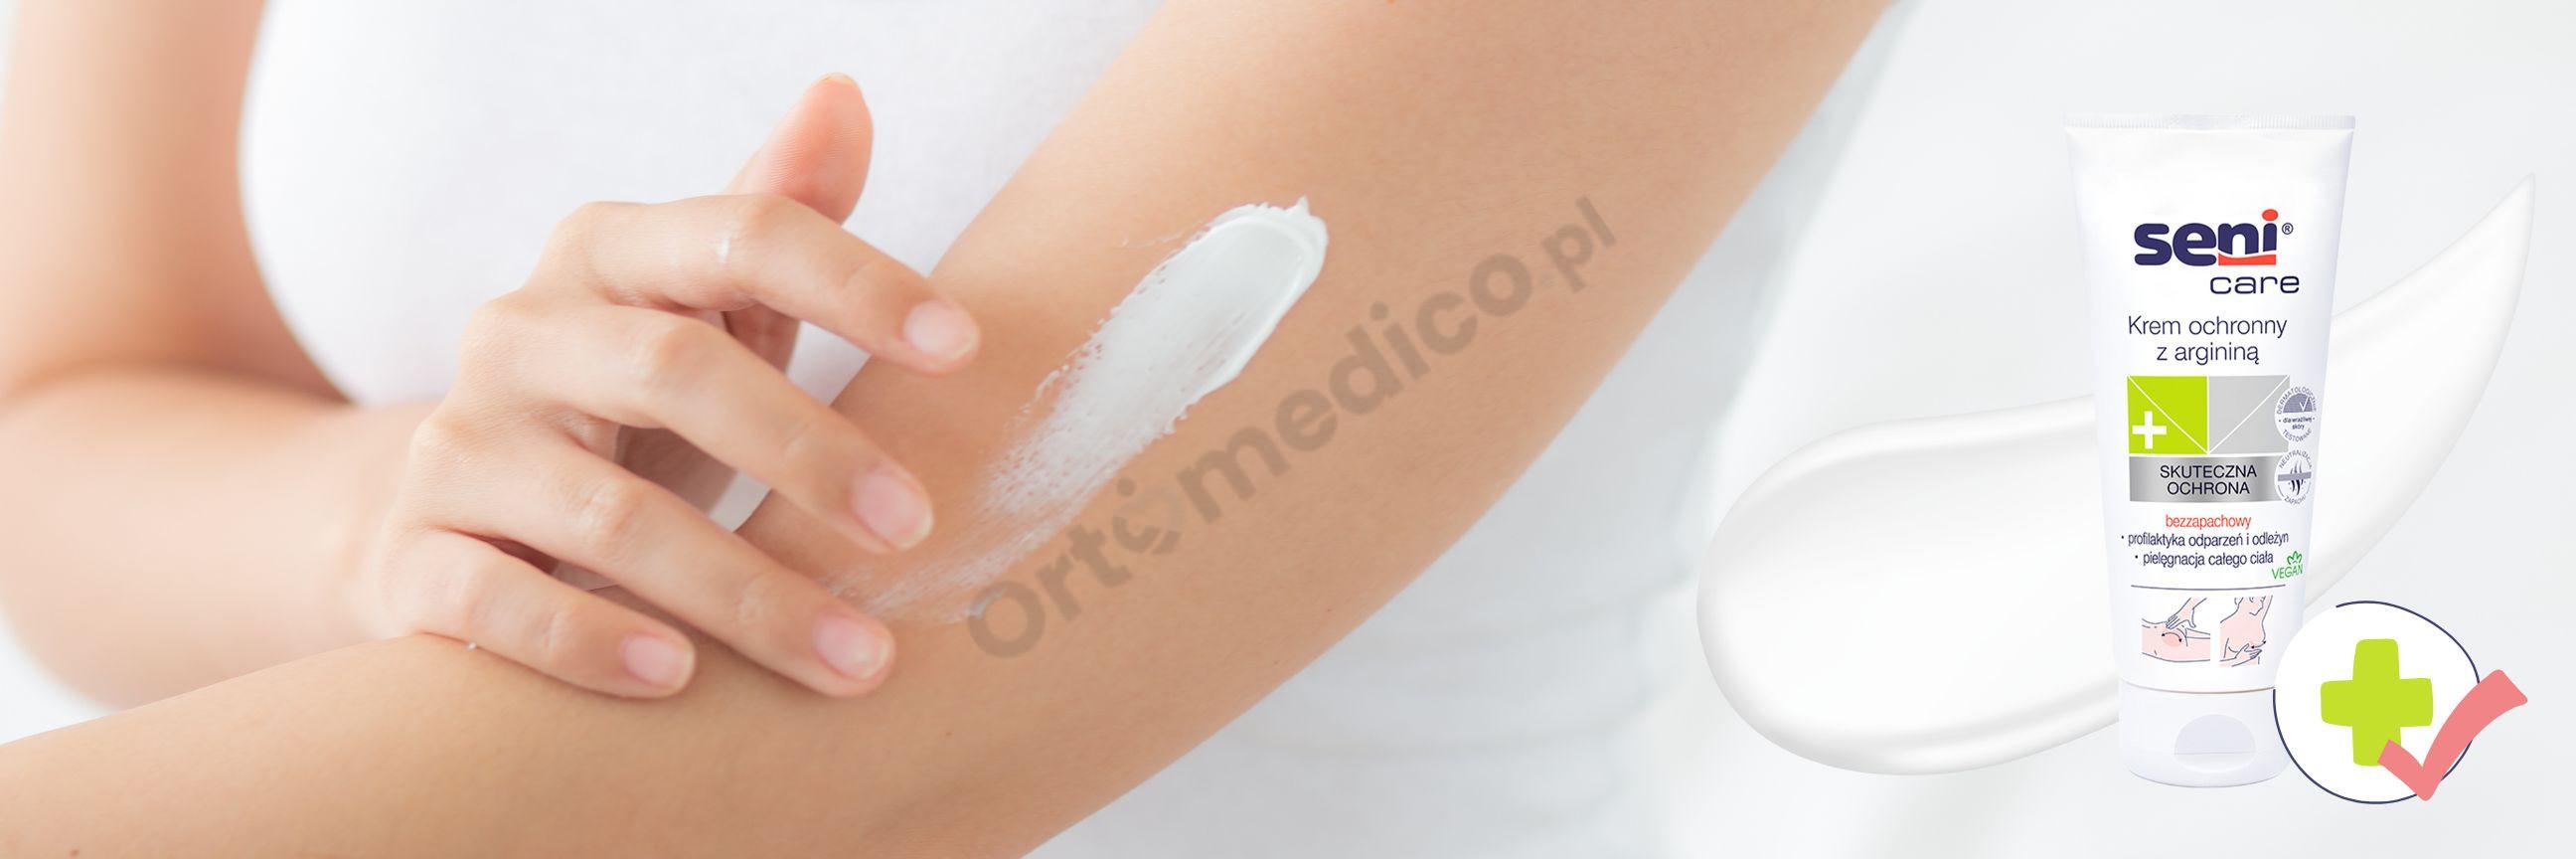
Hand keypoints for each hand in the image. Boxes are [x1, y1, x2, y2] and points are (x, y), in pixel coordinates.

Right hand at [359, 75, 974, 696]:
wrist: (442, 522)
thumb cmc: (628, 413)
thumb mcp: (705, 312)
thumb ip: (778, 214)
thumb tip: (844, 95)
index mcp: (611, 253)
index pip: (741, 233)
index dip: (855, 282)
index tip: (965, 347)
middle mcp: (522, 331)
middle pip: (676, 371)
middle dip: (810, 454)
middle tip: (918, 530)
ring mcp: (458, 444)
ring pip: (606, 514)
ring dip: (745, 592)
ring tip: (856, 657)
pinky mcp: (413, 557)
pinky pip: (495, 600)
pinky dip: (591, 641)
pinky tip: (682, 680)